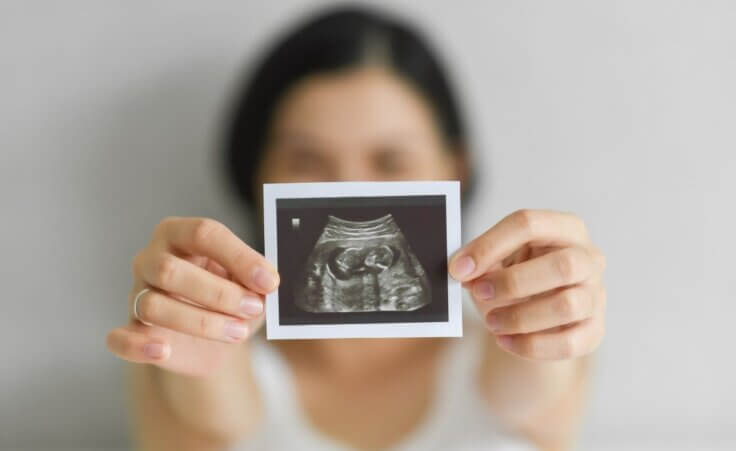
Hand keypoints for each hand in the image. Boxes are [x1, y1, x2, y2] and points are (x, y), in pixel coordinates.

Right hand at [106, 217, 279, 376]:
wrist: (211, 339)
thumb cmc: (229, 297)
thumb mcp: (247, 284)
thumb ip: (254, 279)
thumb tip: (266, 283)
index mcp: (180, 234)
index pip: (204, 233)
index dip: (239, 257)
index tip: (269, 281)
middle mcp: (151, 258)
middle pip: (171, 270)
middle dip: (218, 292)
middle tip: (253, 307)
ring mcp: (135, 294)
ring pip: (152, 306)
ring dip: (201, 322)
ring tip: (238, 332)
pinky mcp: (131, 331)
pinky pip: (120, 339)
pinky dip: (139, 346)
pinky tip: (164, 351)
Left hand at [449, 210, 605, 359]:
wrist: (538, 317)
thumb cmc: (517, 278)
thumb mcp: (497, 262)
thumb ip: (482, 262)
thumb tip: (462, 269)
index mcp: (564, 228)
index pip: (529, 224)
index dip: (489, 245)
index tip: (459, 268)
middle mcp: (588, 258)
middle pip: (562, 265)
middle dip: (513, 282)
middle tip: (479, 293)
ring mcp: (596, 295)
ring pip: (567, 306)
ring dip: (520, 317)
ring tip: (491, 322)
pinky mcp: (595, 330)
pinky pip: (568, 342)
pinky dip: (531, 345)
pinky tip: (505, 341)